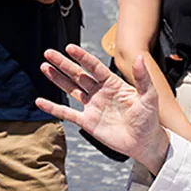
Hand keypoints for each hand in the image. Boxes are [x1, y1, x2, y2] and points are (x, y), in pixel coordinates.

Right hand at [37, 45, 170, 172]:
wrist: (145, 143)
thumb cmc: (149, 119)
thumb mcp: (148, 96)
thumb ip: (142, 77)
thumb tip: (139, 56)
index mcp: (113, 83)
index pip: (94, 67)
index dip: (81, 57)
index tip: (69, 48)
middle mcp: (100, 92)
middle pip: (78, 75)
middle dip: (63, 64)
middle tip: (48, 53)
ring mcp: (93, 106)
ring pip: (71, 89)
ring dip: (57, 79)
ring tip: (44, 67)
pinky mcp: (88, 122)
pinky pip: (67, 113)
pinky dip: (53, 108)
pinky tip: (40, 101)